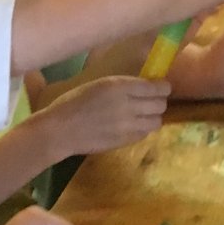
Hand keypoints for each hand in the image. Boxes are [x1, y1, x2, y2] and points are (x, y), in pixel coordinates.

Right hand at [44, 75, 169, 155]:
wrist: (60, 130)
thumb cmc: (73, 102)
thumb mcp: (99, 84)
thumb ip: (123, 85)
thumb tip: (145, 85)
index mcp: (119, 86)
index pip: (156, 87)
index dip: (163, 87)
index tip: (161, 87)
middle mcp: (128, 105)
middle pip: (160, 104)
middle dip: (158, 101)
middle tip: (152, 101)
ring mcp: (128, 125)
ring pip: (156, 121)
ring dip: (153, 117)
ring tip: (143, 115)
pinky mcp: (126, 140)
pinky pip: (145, 133)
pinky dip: (143, 128)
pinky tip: (132, 126)